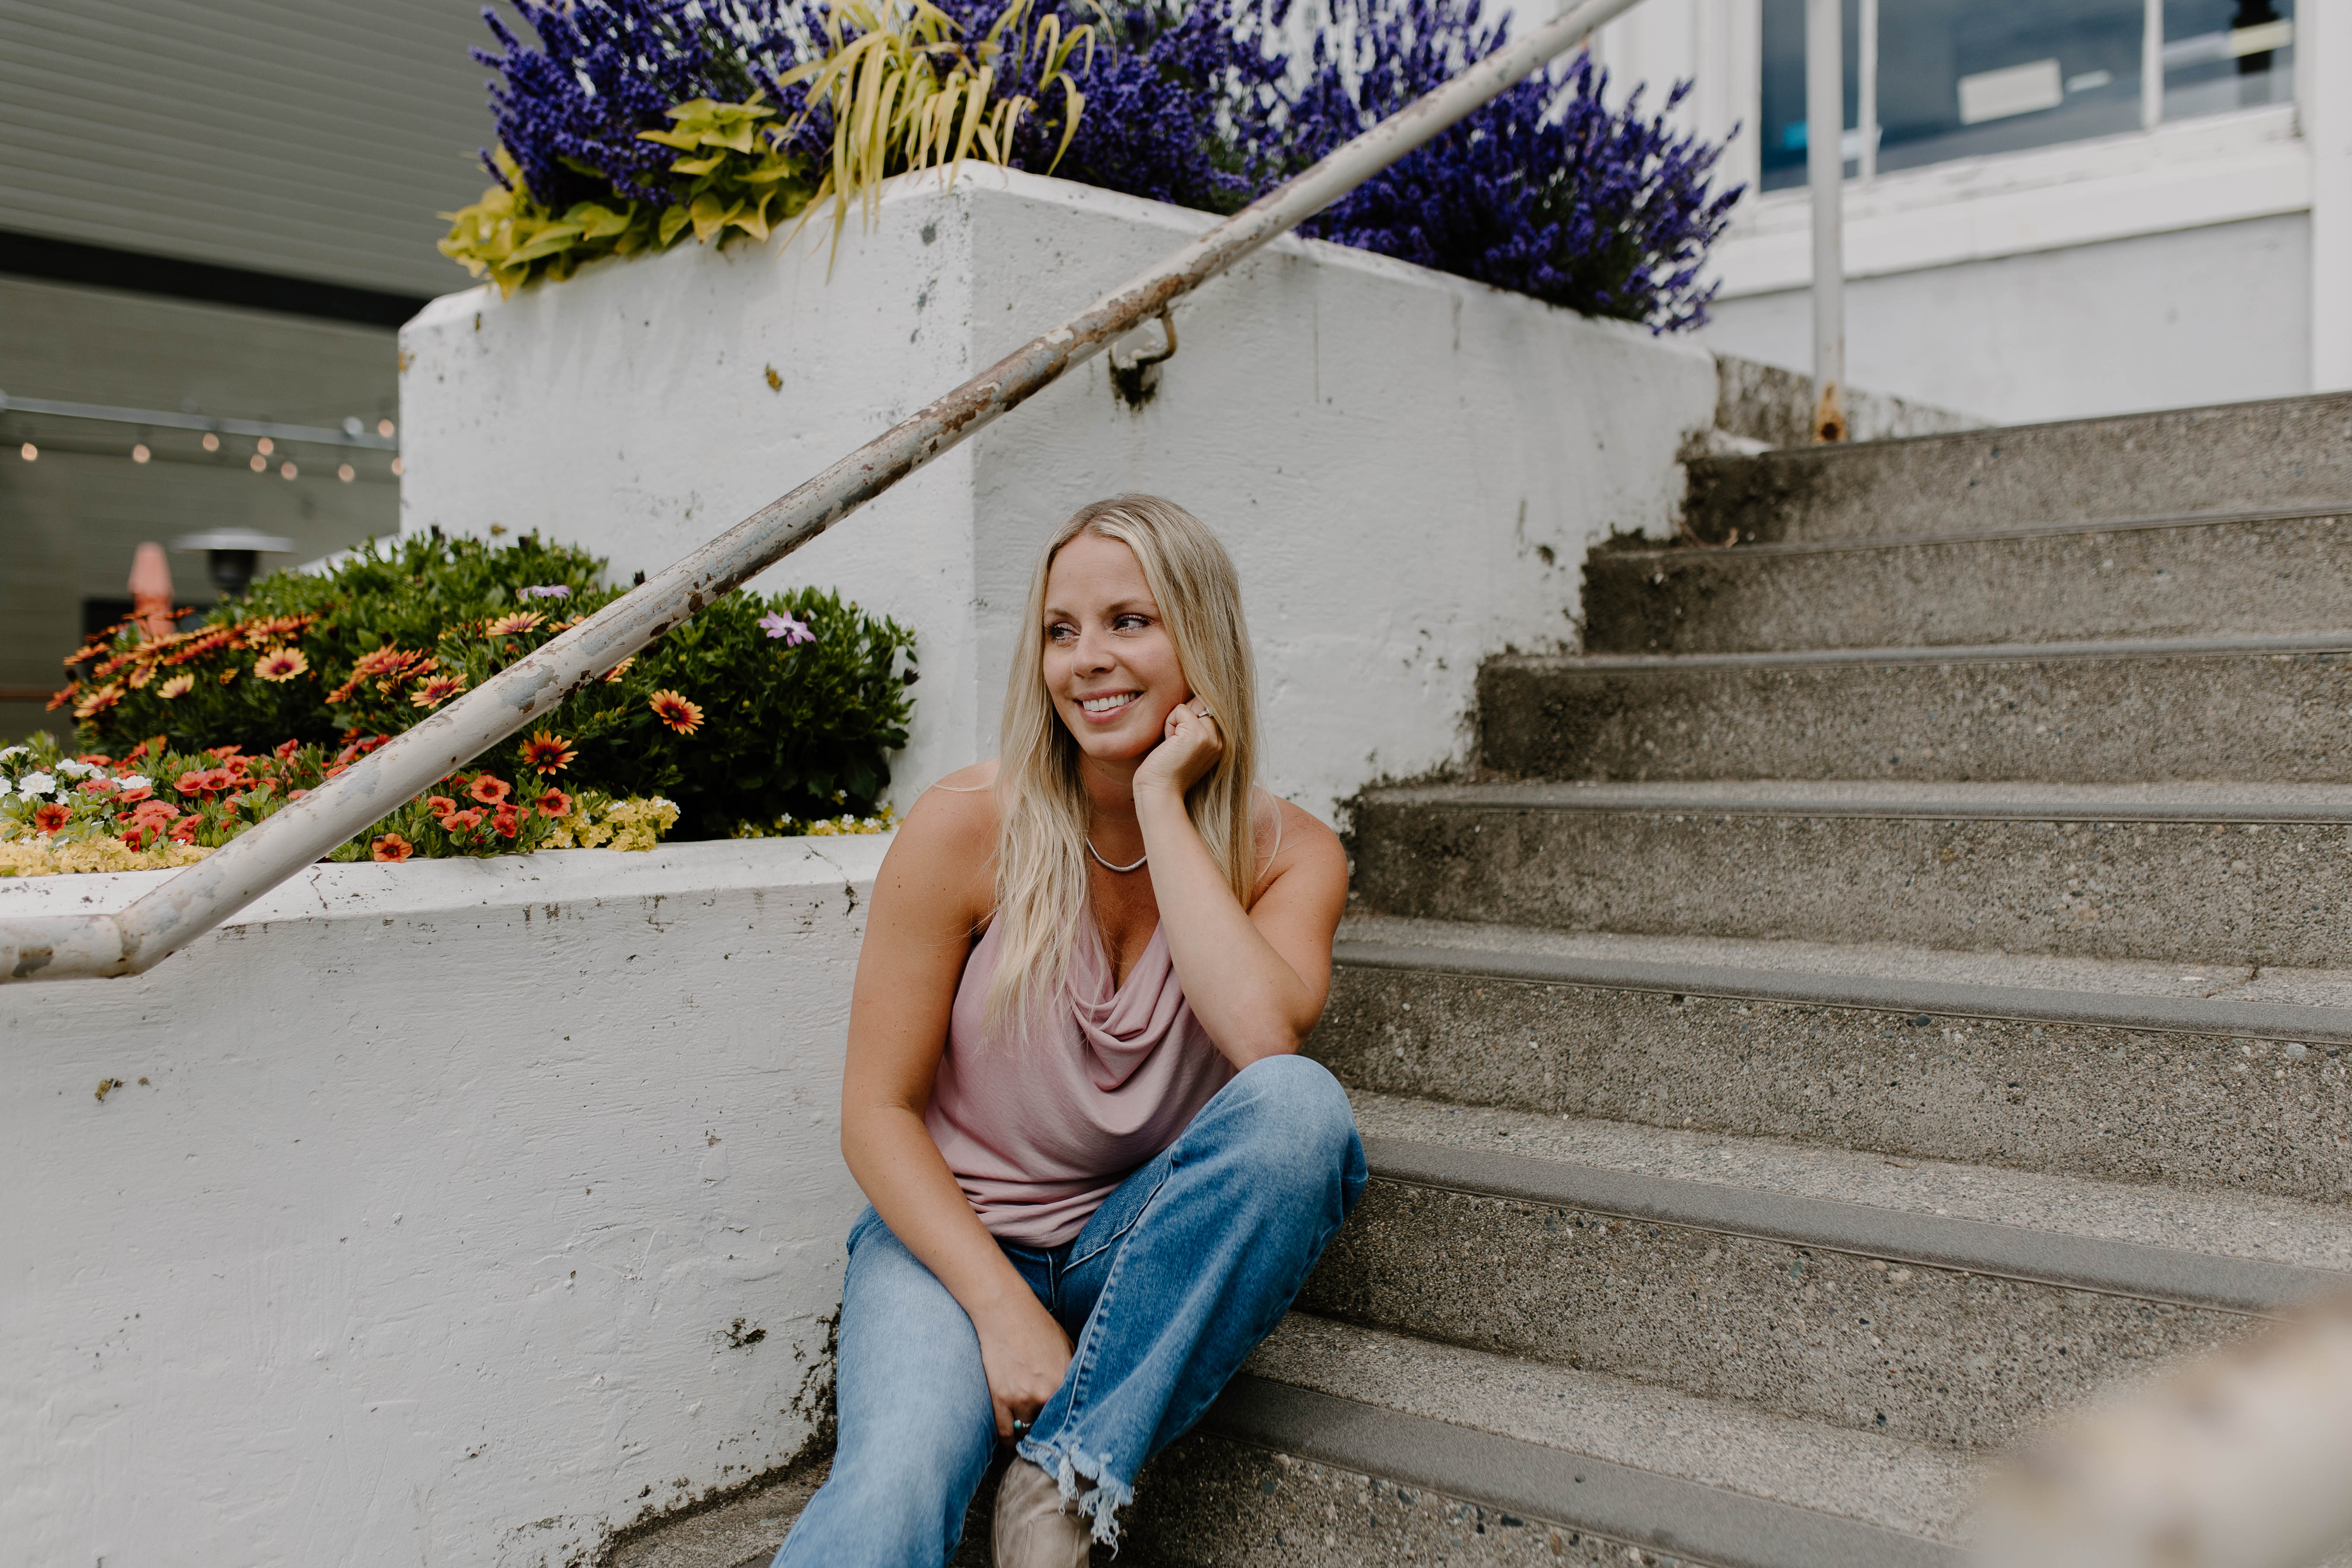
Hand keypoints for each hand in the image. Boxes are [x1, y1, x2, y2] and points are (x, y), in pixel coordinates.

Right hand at [973, 1291, 1072, 1441]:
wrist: (1004, 1311)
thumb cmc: (1037, 1325)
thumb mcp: (1067, 1346)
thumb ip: (1073, 1374)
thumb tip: (1081, 1396)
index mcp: (1065, 1381)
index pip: (1071, 1418)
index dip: (1069, 1426)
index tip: (1068, 1433)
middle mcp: (1045, 1394)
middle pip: (1050, 1427)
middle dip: (1050, 1430)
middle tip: (1051, 1435)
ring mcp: (1020, 1398)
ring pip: (1029, 1430)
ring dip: (1031, 1432)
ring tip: (1033, 1435)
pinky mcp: (999, 1398)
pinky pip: (1006, 1432)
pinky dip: (1010, 1441)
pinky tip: (1014, 1442)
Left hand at [1133, 700, 1222, 800]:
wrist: (1159, 791)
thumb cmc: (1166, 771)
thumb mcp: (1186, 747)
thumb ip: (1195, 727)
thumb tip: (1193, 700)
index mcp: (1220, 744)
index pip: (1208, 710)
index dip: (1188, 719)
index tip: (1178, 742)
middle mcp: (1220, 740)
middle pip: (1201, 705)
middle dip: (1182, 718)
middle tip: (1174, 744)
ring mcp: (1210, 737)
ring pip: (1191, 706)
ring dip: (1175, 721)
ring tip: (1172, 744)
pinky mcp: (1197, 734)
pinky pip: (1180, 710)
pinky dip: (1169, 724)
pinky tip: (1168, 744)